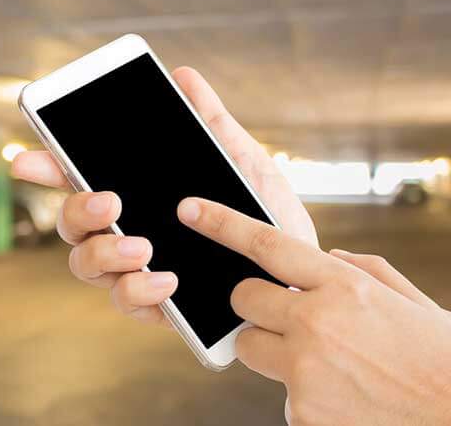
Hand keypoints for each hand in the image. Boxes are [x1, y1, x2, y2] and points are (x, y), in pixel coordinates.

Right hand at [11, 67, 317, 324]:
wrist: (301, 270)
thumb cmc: (267, 214)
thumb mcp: (242, 162)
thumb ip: (210, 124)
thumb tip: (184, 77)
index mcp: (137, 193)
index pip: (79, 177)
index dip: (47, 168)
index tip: (25, 160)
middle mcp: (125, 230)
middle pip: (71, 223)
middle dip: (77, 211)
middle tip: (110, 201)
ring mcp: (136, 269)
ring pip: (86, 263)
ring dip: (104, 253)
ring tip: (141, 246)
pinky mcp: (157, 305)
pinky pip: (126, 302)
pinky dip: (138, 290)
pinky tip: (167, 279)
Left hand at [177, 197, 450, 425]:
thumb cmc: (441, 359)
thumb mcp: (410, 302)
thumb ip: (360, 271)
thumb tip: (323, 258)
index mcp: (344, 287)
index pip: (266, 244)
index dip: (221, 223)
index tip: (189, 210)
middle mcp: (316, 324)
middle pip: (242, 300)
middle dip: (257, 306)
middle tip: (289, 317)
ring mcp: (305, 372)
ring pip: (252, 348)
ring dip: (275, 351)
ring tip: (330, 365)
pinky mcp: (302, 414)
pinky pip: (282, 394)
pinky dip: (305, 397)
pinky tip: (344, 399)